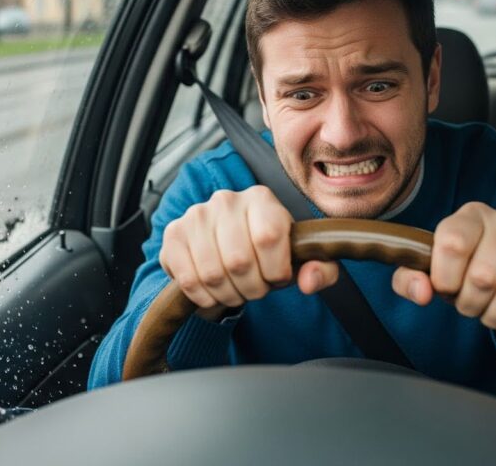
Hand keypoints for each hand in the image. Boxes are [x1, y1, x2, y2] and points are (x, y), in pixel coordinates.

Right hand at [159, 186, 338, 320]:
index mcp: (261, 198)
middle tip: (255, 289)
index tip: (277, 277)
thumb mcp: (304, 261)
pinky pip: (188, 279)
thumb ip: (321, 270)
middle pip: (239, 260)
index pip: (268, 238)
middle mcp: (226, 199)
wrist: (229, 249)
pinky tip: (213, 292)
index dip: (275, 271)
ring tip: (236, 290)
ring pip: (212, 273)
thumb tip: (308, 282)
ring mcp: (195, 215)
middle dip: (252, 288)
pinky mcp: (173, 234)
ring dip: (228, 295)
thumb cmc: (271, 254)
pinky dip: (204, 297)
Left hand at [391, 202, 495, 350]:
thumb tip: (422, 292)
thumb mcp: (427, 275)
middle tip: (472, 306)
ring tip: (493, 313)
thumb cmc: (463, 273)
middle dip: (471, 305)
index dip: (446, 280)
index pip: (452, 244)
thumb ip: (409, 281)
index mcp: (470, 216)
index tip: (446, 289)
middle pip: (483, 276)